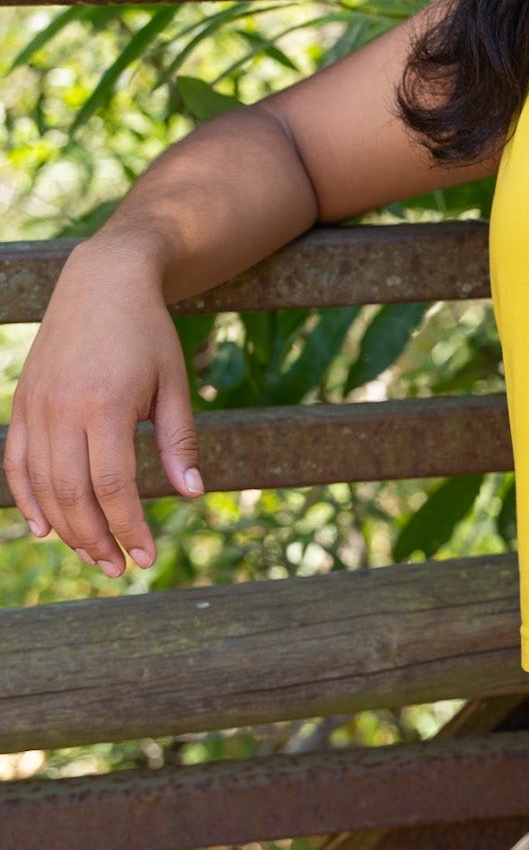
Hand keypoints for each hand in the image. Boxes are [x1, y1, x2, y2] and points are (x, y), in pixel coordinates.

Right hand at [4, 238, 203, 576]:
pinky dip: (27, 499)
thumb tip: (191, 495)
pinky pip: (16, 462)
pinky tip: (45, 528)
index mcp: (106, 405)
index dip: (129, 528)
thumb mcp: (173, 383)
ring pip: (42, 485)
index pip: (113, 486)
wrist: (101, 282)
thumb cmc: (147, 333)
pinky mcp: (23, 403)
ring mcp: (37, 407)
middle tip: (121, 567)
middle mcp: (63, 409)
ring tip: (94, 554)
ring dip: (66, 527)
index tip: (146, 557)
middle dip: (97, 539)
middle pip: (73, 494)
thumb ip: (179, 441)